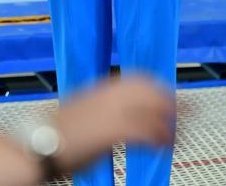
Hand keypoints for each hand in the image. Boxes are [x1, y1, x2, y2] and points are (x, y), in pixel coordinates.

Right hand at [51, 74, 175, 172]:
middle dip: (172, 102)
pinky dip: (159, 137)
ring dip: (170, 122)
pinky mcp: (113, 130)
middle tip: (186, 115)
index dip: (160, 89)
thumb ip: (100, 107)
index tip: (172, 99)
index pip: (140, 80)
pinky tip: (163, 146)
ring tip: (176, 135)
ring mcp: (112, 111)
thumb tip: (112, 115)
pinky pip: (147, 130)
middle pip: (152, 90)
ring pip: (153, 108)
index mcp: (102, 88)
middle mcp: (110, 95)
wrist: (39, 143)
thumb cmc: (55, 133)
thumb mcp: (81, 111)